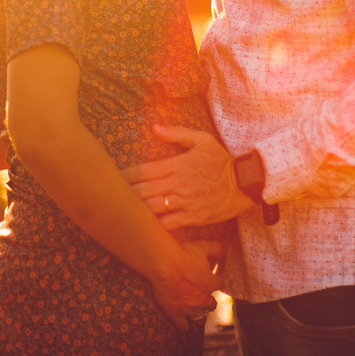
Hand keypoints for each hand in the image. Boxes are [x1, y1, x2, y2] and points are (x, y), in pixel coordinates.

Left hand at [122, 125, 255, 229]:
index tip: (113, 178)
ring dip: (135, 211)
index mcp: (176, 164)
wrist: (245, 183)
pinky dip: (154, 226)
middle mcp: (177, 184)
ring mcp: (184, 202)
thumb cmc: (222, 161)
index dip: (125, 176)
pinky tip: (143, 227)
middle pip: (142, 191)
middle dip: (124, 195)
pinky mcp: (192, 218)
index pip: (143, 171)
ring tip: (121, 212)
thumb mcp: (202, 140)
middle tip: (109, 198)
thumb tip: (154, 127)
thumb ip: (177, 133)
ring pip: (152, 208)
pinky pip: (168, 224)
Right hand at [148, 240, 221, 330]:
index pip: (219, 284)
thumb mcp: (202, 246)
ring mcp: (190, 309)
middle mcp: (203, 299)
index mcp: (210, 283)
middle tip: (203, 298)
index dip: (214, 281)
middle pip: (212, 305)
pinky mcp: (176, 314)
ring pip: (200, 319)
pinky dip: (184, 326)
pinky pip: (183, 326)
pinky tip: (183, 326)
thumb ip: (214, 248)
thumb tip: (221, 249)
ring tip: (196, 314)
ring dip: (199, 316)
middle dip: (209, 302)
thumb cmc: (184, 254)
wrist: (165, 265)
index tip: (211, 278)